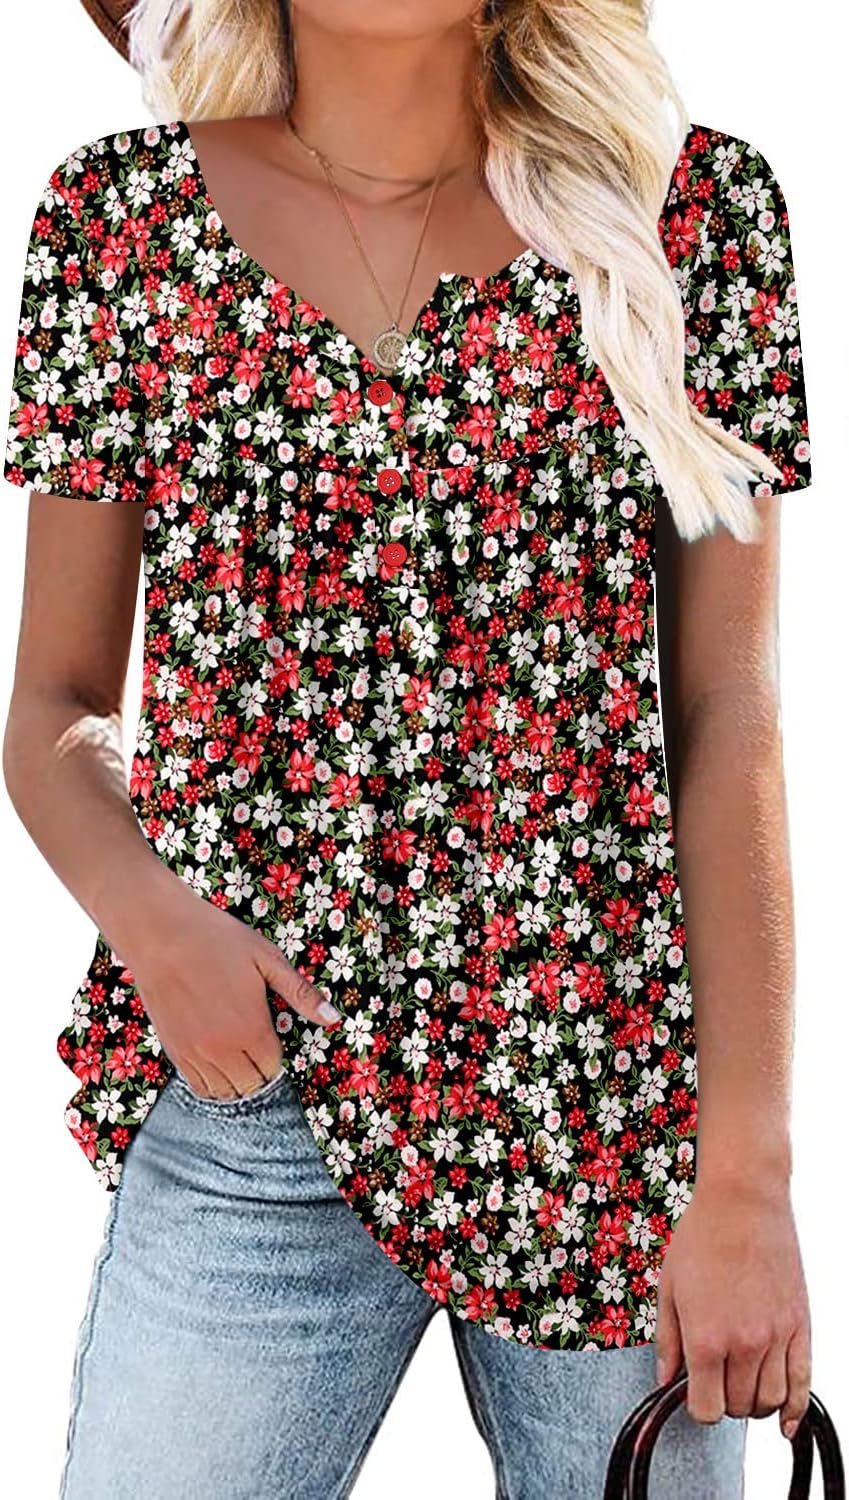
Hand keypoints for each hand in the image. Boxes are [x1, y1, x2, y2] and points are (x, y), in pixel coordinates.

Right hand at [118, 870, 340, 1098]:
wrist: (160, 933)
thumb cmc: (216, 940)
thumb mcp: (267, 960)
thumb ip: (301, 994)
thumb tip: (334, 1018)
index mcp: (251, 1029)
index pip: (272, 1068)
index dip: (276, 1057)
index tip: (273, 1038)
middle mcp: (223, 1050)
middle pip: (249, 1086)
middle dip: (258, 1072)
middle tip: (257, 1047)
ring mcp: (194, 1054)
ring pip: (222, 1092)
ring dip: (235, 1082)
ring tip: (238, 1057)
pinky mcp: (173, 1050)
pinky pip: (196, 1086)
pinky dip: (210, 1082)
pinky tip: (216, 1061)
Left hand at [655, 1176, 810, 1440]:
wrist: (743, 1201)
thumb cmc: (701, 1238)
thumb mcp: (669, 1287)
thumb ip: (667, 1341)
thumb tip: (665, 1382)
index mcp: (705, 1337)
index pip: (706, 1410)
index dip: (697, 1406)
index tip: (693, 1390)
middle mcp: (743, 1344)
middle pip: (738, 1407)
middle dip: (723, 1400)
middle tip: (715, 1376)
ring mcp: (776, 1336)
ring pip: (769, 1401)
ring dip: (753, 1402)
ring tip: (740, 1380)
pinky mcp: (800, 1326)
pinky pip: (803, 1383)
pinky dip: (794, 1410)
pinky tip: (784, 1421)